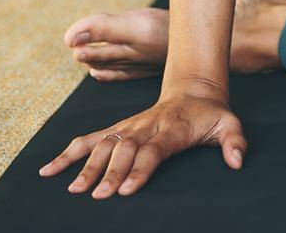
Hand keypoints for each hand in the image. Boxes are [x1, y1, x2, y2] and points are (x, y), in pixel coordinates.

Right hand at [38, 90, 247, 197]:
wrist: (194, 90)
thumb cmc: (211, 114)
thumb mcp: (229, 124)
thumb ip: (234, 142)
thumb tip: (237, 161)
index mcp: (171, 129)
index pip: (153, 150)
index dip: (140, 169)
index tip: (127, 190)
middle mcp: (145, 126)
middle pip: (124, 150)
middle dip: (110, 172)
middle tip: (96, 196)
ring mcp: (128, 126)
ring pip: (102, 144)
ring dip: (85, 166)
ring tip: (71, 189)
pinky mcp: (117, 128)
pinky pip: (90, 139)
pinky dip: (68, 153)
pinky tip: (49, 170)